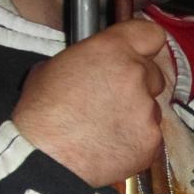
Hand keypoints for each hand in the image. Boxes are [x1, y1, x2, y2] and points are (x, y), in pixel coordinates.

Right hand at [13, 18, 167, 186]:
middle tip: (112, 99)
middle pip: (153, 74)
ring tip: (105, 127)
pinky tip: (111, 145)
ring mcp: (147, 108)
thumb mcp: (51, 68)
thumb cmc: (40, 115)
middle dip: (138, 85)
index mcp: (111, 50)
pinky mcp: (152, 139)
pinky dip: (137, 140)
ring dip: (136, 114)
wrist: (44, 158)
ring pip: (152, 108)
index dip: (146, 44)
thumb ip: (87, 60)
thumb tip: (93, 65)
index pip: (150, 34)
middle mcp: (135, 74)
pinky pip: (151, 136)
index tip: (142, 53)